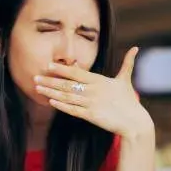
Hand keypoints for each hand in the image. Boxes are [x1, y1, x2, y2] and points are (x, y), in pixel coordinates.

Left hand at [34, 46, 153, 138]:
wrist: (134, 122)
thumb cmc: (129, 101)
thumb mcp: (126, 80)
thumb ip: (127, 63)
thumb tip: (136, 48)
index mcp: (100, 80)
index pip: (76, 72)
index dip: (61, 68)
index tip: (48, 65)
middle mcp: (93, 90)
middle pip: (67, 84)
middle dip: (50, 80)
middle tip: (35, 76)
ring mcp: (91, 103)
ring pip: (67, 96)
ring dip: (51, 92)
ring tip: (38, 88)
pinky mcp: (91, 116)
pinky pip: (72, 110)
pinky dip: (61, 105)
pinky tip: (50, 101)